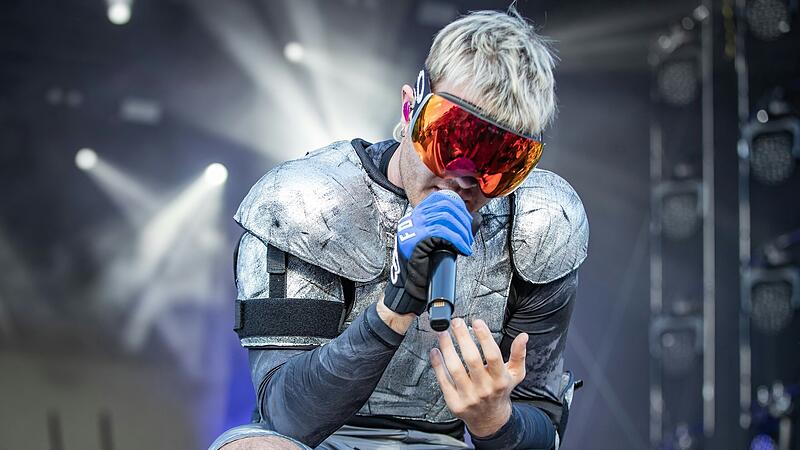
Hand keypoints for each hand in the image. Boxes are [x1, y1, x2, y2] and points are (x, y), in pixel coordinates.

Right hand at [383, 191, 473, 315]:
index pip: (440, 198)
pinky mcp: (416, 239)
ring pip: (445, 218)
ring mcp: (412, 228)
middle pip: (444, 206)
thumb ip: (453, 227)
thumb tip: (475, 218)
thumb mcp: (441, 241)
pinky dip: (458, 240)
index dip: (458, 206)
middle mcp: (413, 218)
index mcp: (417, 216)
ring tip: (466, 245)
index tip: (467, 221)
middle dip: (463, 220)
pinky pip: (442, 233)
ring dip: (462, 232)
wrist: (412, 286)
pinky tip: (463, 249)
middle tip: (469, 236)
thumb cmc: (426, 266)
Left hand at [430, 318, 528, 437]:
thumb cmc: (500, 391)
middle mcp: (485, 388)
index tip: (477, 322)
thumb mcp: (515, 374)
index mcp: (500, 379)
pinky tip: (435, 351)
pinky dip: (437, 364)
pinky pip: (443, 380)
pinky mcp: (454, 402)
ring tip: (443, 334)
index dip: (485, 337)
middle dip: (463, 338)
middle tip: (456, 322)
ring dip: (447, 348)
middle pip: (472, 359)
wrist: (489, 420)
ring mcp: (468, 397)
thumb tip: (523, 336)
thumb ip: (518, 354)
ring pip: (455, 368)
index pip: (493, 355)